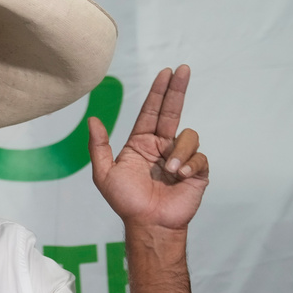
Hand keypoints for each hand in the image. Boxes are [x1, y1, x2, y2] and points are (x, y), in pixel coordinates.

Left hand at [89, 65, 207, 231]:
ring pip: (188, 135)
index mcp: (142, 143)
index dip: (159, 92)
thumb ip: (99, 146)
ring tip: (170, 171)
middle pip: (172, 111)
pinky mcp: (196, 171)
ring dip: (179, 151)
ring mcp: (180, 157)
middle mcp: (162, 146)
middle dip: (177, 89)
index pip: (152, 111)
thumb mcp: (105, 174)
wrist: (149, 224)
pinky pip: (199, 157)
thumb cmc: (127, 201)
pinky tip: (180, 177)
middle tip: (182, 69)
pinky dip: (190, 164)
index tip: (166, 72)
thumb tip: (93, 119)